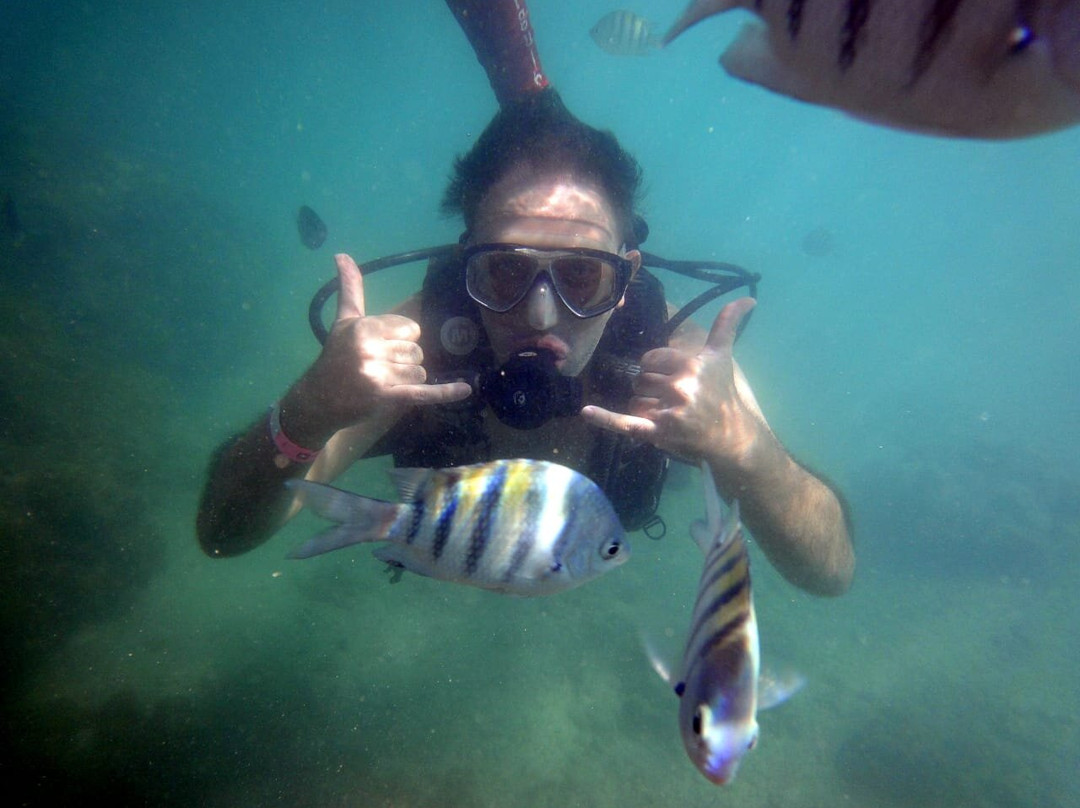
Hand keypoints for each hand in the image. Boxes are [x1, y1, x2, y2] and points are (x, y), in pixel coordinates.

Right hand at [283, 253, 470, 443]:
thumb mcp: (344, 320)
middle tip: (379, 367)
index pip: (411, 329)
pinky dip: (445, 392)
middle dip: (404, 360)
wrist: (319, 399)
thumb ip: (351, 288)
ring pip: (420, 372)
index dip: (401, 339)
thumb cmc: (336, 356)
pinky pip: (423, 392)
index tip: (381, 347)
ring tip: (383, 381)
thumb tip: (341, 254)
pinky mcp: (386, 398)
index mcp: (365, 327)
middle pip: (416, 351)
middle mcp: (371, 349)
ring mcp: (379, 375)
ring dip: (408, 379)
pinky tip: (465, 389)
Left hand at [581, 297, 761, 467]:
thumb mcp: (722, 357)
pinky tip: (586, 411)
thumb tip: (749, 298)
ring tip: (667, 415)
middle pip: (641, 379)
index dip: (657, 368)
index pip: (651, 358)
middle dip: (651, 389)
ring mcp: (669, 411)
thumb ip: (727, 325)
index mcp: (690, 364)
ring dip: (644, 408)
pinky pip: (626, 423)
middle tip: (673, 401)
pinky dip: (605, 418)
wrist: (731, 438)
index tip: (674, 378)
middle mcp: (680, 386)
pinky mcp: (659, 433)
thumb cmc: (723, 395)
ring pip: (635, 400)